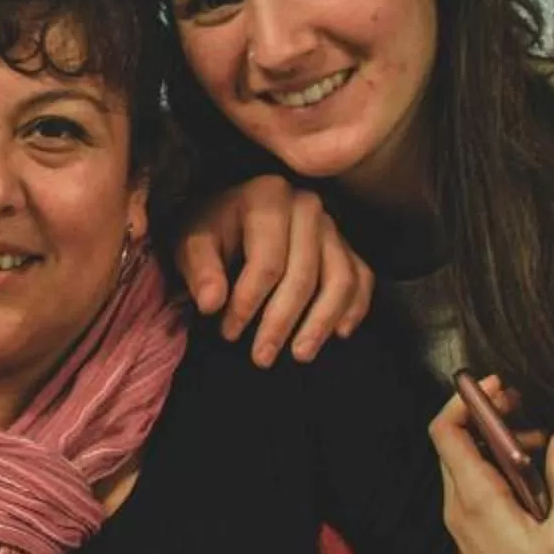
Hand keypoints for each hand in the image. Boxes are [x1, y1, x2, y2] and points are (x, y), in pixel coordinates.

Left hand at [174, 176, 374, 367]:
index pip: (266, 262)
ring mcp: (332, 225)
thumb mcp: (191, 242)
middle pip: (303, 274)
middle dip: (282, 321)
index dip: (247, 303)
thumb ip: (199, 269)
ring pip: (339, 279)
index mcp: (268, 196)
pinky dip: (354, 307)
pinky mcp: (346, 245)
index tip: (229, 333)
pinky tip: (339, 333)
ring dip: (321, 322)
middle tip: (262, 357)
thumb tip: (211, 303)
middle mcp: (307, 206)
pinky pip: (361, 278)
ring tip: (300, 354)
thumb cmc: (211, 230)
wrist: (230, 215)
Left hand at [432, 380, 553, 553]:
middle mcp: (461, 510)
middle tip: (525, 407)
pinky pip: (479, 488)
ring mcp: (466, 524)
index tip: (497, 385)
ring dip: (501, 446)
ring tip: (544, 446)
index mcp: (476, 503)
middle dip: (488, 417)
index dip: (465, 400)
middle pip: (457, 444)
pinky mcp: (478, 537)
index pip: (447, 433)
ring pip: (470, 466)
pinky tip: (539, 479)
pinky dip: (503, 471)